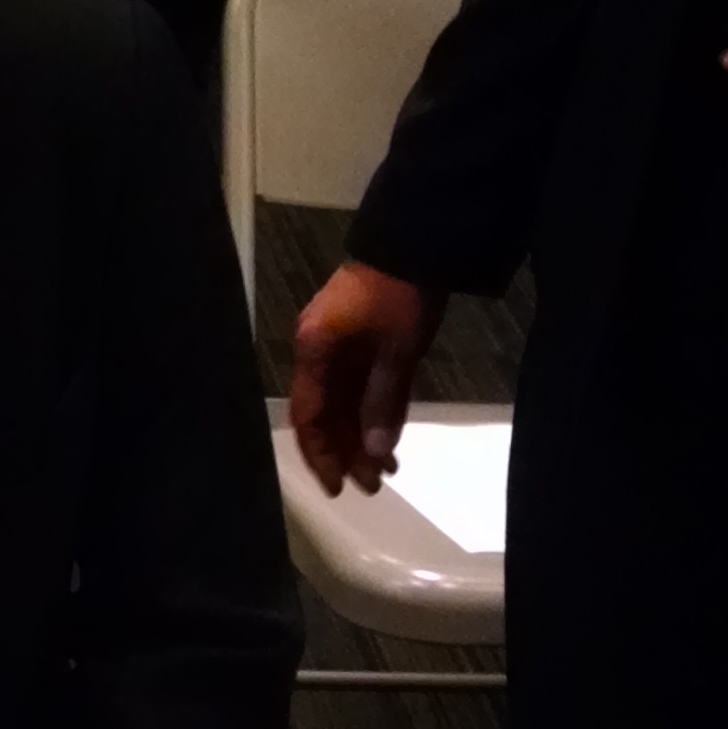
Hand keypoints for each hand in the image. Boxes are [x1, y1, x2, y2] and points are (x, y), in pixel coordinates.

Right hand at [290, 258, 443, 495]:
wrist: (418, 241)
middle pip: (323, 414)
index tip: (337, 487)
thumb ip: (382, 401)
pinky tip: (387, 440)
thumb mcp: (397, 350)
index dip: (320, 454)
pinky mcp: (359, 344)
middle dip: (345, 452)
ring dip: (360, 437)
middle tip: (371, 486)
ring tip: (385, 470)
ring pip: (342, 404)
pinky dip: (370, 414)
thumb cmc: (402, 294)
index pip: (308, 415)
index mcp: (315, 349)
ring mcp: (338, 347)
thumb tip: (374, 453)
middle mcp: (318, 352)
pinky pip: (358, 388)